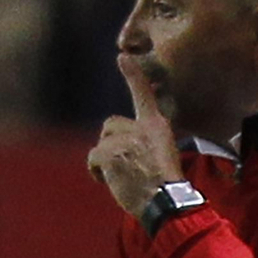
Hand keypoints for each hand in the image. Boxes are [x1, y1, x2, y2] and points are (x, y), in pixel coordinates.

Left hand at [86, 54, 183, 218]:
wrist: (165, 201)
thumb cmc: (162, 185)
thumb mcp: (162, 154)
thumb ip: (143, 142)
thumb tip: (118, 144)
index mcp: (157, 125)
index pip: (143, 95)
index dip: (133, 75)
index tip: (123, 57)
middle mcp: (141, 126)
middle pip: (110, 126)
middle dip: (111, 144)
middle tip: (125, 167)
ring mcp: (125, 138)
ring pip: (101, 143)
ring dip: (105, 161)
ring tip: (122, 177)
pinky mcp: (111, 152)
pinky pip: (93, 157)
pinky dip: (96, 171)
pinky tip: (109, 181)